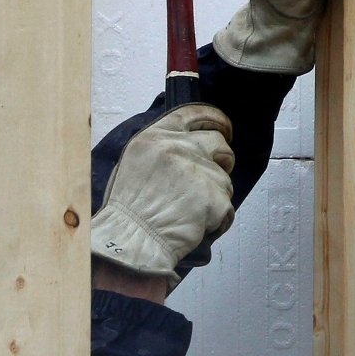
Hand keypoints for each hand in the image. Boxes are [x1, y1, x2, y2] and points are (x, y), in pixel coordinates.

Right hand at [90, 103, 234, 291]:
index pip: (195, 113)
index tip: (224, 128)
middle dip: (222, 159)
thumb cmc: (127, 212)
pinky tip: (195, 227)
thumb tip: (190, 144)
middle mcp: (177, 148)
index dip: (216, 119)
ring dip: (214, 196)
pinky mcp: (213, 198)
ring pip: (225, 179)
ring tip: (189, 213)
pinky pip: (227, 207)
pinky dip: (217, 220)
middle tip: (214, 175)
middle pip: (219, 143)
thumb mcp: (133, 164)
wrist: (130, 242)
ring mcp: (197, 172)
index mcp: (154, 137)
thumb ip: (161, 148)